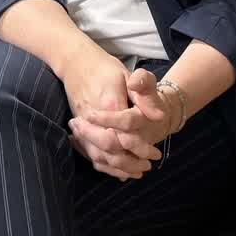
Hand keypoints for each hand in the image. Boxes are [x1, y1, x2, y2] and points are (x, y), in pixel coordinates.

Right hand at [60, 48, 152, 179]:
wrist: (75, 62)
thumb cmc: (104, 68)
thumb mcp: (128, 74)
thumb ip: (144, 95)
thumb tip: (159, 116)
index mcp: (110, 104)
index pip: (126, 134)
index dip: (142, 147)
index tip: (156, 153)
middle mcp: (93, 118)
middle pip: (111, 150)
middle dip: (130, 162)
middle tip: (148, 165)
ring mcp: (83, 125)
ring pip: (98, 156)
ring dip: (118, 168)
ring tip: (137, 172)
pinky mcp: (78, 129)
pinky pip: (89, 153)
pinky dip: (103, 166)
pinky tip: (117, 170)